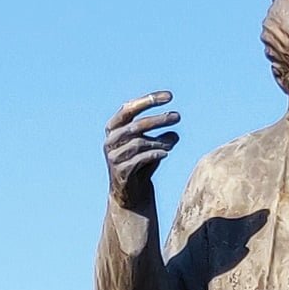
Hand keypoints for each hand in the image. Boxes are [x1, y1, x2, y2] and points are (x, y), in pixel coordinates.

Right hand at [104, 90, 179, 208]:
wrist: (131, 193)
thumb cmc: (142, 164)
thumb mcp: (154, 147)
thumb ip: (163, 139)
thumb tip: (174, 135)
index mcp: (114, 128)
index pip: (129, 108)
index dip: (148, 100)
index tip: (169, 96)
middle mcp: (111, 140)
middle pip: (136, 125)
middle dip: (158, 119)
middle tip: (178, 116)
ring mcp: (113, 156)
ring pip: (139, 143)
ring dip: (158, 141)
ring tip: (171, 144)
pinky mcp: (120, 171)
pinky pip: (139, 159)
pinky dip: (154, 154)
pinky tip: (165, 154)